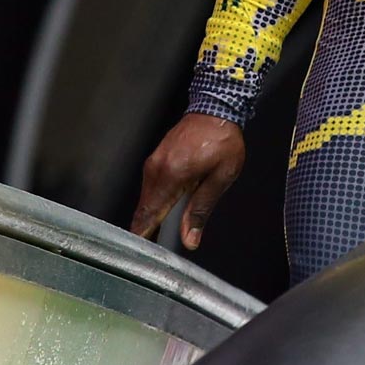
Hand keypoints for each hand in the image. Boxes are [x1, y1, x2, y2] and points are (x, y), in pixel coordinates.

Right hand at [133, 113, 244, 250]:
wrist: (216, 110)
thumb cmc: (223, 141)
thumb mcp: (221, 178)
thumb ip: (202, 209)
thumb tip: (190, 239)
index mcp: (171, 176)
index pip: (149, 215)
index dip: (143, 236)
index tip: (141, 255)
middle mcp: (155, 170)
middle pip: (143, 210)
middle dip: (146, 231)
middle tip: (152, 252)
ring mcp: (153, 163)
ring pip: (146, 199)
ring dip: (151, 217)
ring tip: (159, 237)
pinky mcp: (155, 160)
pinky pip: (150, 187)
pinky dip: (154, 202)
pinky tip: (164, 212)